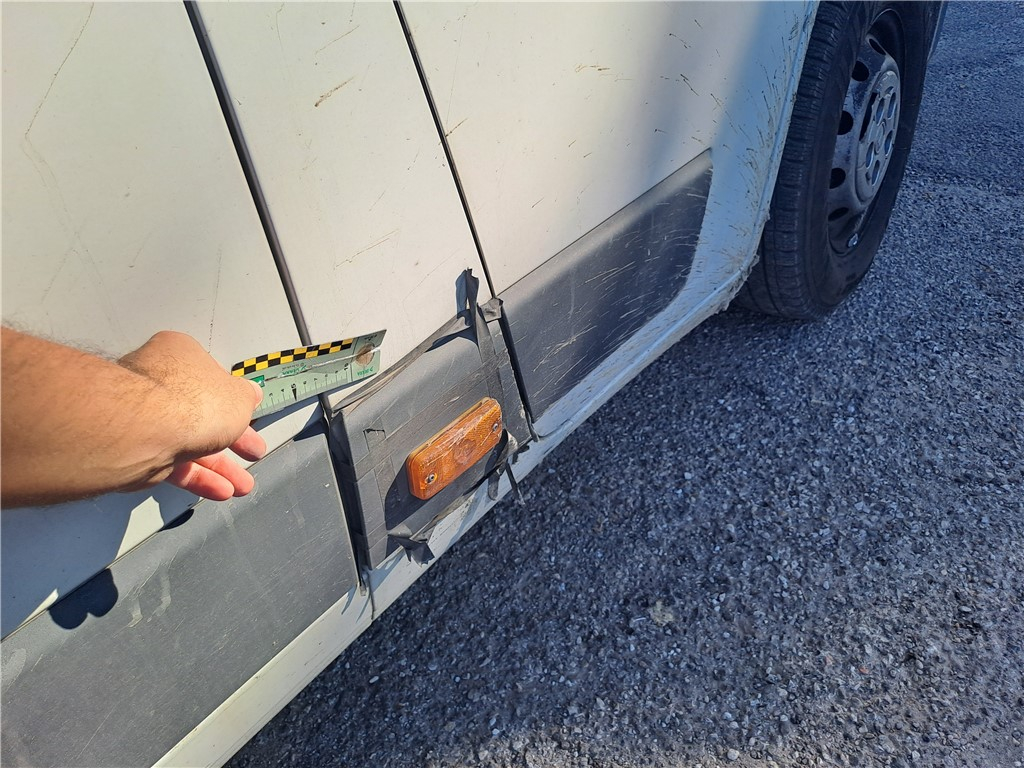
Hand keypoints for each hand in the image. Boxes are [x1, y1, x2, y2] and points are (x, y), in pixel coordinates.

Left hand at [118, 332, 266, 500]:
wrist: (145, 430)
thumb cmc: (190, 401)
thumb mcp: (238, 397)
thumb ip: (246, 398)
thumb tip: (249, 395)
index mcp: (182, 356)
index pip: (212, 378)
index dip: (233, 400)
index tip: (248, 415)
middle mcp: (160, 382)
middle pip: (203, 414)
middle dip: (232, 440)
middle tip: (250, 450)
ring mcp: (147, 417)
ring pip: (190, 443)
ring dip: (219, 466)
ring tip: (241, 483)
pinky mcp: (139, 448)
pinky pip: (174, 463)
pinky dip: (198, 477)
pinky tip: (219, 489)